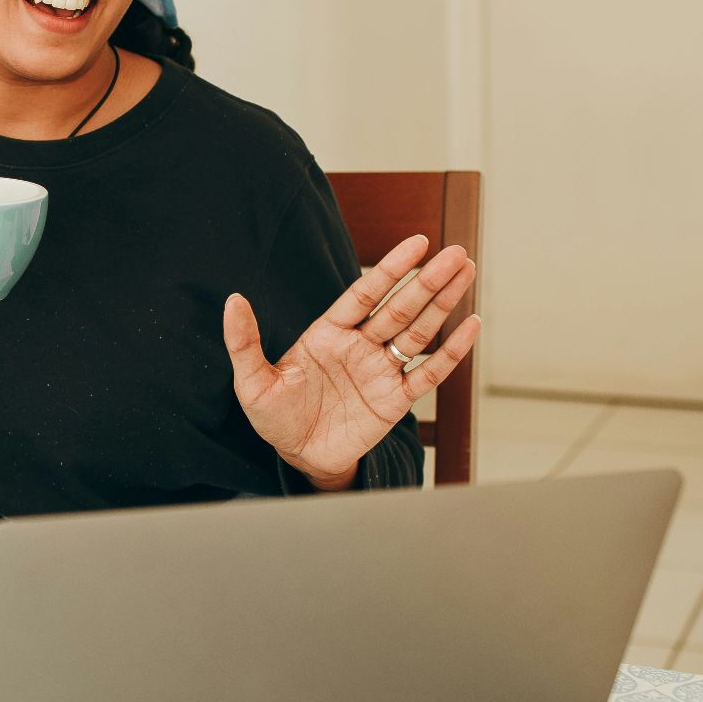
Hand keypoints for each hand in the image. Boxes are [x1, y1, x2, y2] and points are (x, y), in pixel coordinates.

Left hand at [223, 235, 481, 488]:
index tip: (417, 242)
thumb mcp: (252, 381)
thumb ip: (245, 341)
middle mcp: (359, 346)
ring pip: (418, 332)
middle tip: (457, 253)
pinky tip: (470, 325)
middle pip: (399, 307)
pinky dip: (451, 352)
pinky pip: (428, 374)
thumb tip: (232, 300)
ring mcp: (380, 371)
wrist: (298, 459)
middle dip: (427, 281)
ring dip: (443, 304)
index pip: (365, 294)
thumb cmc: (275, 418)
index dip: (391, 268)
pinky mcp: (395, 401)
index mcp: (328, 334)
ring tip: (466, 272)